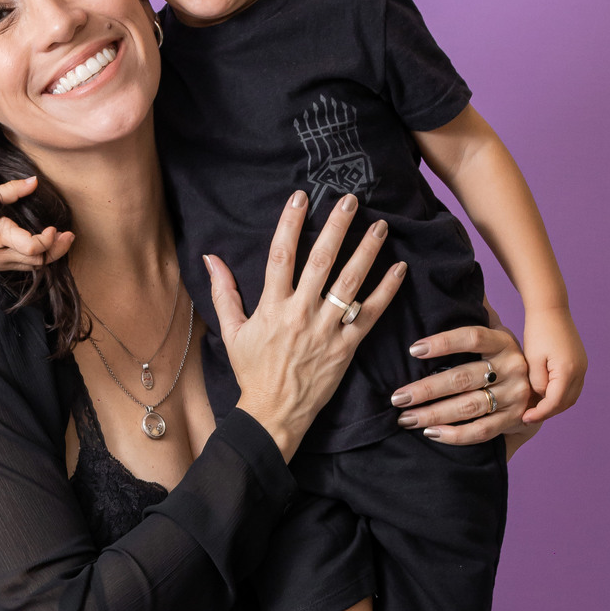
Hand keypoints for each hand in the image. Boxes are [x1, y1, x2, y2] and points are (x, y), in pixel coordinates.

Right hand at [0, 175, 74, 270]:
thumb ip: (10, 191)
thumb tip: (33, 181)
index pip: (30, 247)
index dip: (47, 241)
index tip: (52, 228)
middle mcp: (0, 254)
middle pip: (38, 260)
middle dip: (57, 249)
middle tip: (68, 234)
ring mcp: (0, 264)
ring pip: (34, 267)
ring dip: (52, 255)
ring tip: (63, 240)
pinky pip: (25, 267)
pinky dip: (40, 258)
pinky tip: (47, 247)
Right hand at [207, 191, 406, 461]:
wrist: (274, 413)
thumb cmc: (252, 371)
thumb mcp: (232, 331)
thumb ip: (223, 292)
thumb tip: (210, 258)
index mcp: (272, 307)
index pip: (281, 255)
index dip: (290, 223)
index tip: (301, 197)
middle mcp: (301, 314)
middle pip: (321, 261)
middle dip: (337, 227)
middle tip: (352, 200)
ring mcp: (326, 330)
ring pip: (350, 283)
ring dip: (367, 251)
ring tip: (381, 226)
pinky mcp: (346, 348)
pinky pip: (370, 315)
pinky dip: (386, 291)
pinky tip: (399, 268)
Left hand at [391, 325, 537, 450]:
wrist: (540, 391)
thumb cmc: (501, 359)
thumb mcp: (493, 334)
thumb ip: (475, 312)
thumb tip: (456, 276)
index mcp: (504, 341)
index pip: (471, 337)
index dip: (443, 342)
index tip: (413, 349)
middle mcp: (513, 367)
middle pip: (462, 378)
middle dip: (426, 389)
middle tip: (397, 396)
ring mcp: (516, 396)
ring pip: (468, 407)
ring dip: (433, 414)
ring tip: (405, 417)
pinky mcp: (515, 421)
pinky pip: (480, 431)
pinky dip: (454, 435)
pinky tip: (430, 433)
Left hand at [521, 306, 586, 422]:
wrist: (551, 309)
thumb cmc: (537, 332)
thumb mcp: (532, 360)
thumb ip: (536, 383)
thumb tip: (541, 399)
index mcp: (568, 371)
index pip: (555, 403)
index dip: (540, 413)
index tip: (525, 419)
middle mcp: (580, 371)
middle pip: (566, 403)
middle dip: (548, 412)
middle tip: (529, 417)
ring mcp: (583, 367)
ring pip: (571, 396)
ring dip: (555, 405)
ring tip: (535, 408)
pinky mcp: (580, 363)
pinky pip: (572, 387)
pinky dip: (560, 395)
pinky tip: (543, 395)